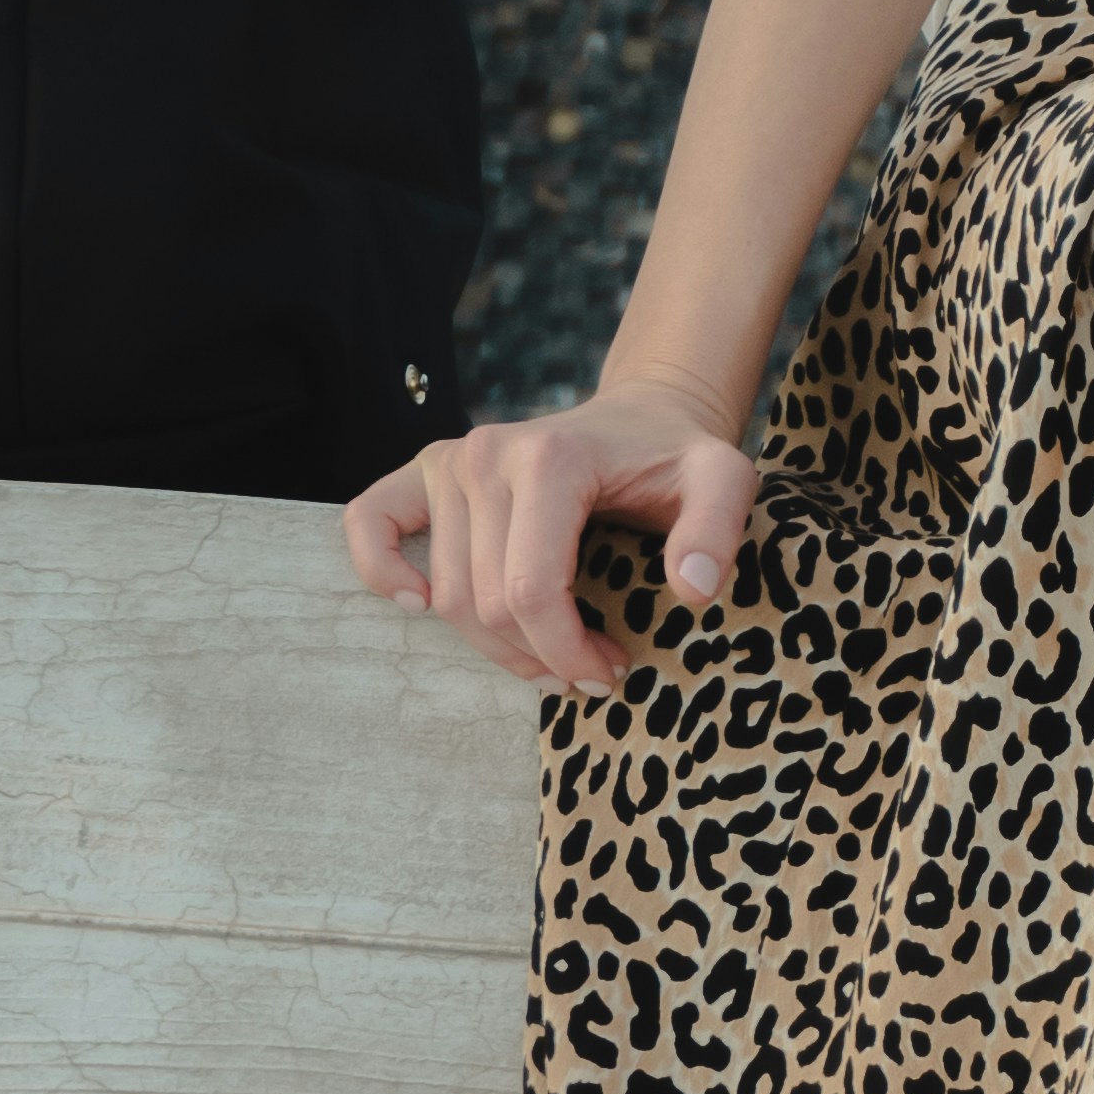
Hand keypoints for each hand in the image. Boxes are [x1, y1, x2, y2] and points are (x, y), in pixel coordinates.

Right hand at [340, 370, 756, 694]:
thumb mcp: (723, 482)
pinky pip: (370, 523)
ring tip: (554, 654)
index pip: (532, 590)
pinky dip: (382, 570)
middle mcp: (488, 455)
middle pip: (488, 603)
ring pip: (447, 595)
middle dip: (541, 657)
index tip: (610, 674)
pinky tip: (421, 604)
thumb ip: (716, 531)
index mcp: (551, 459)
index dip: (567, 652)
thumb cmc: (677, 459)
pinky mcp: (427, 469)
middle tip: (592, 673)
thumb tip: (691, 589)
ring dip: (495, 645)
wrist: (643, 418)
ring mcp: (452, 460)